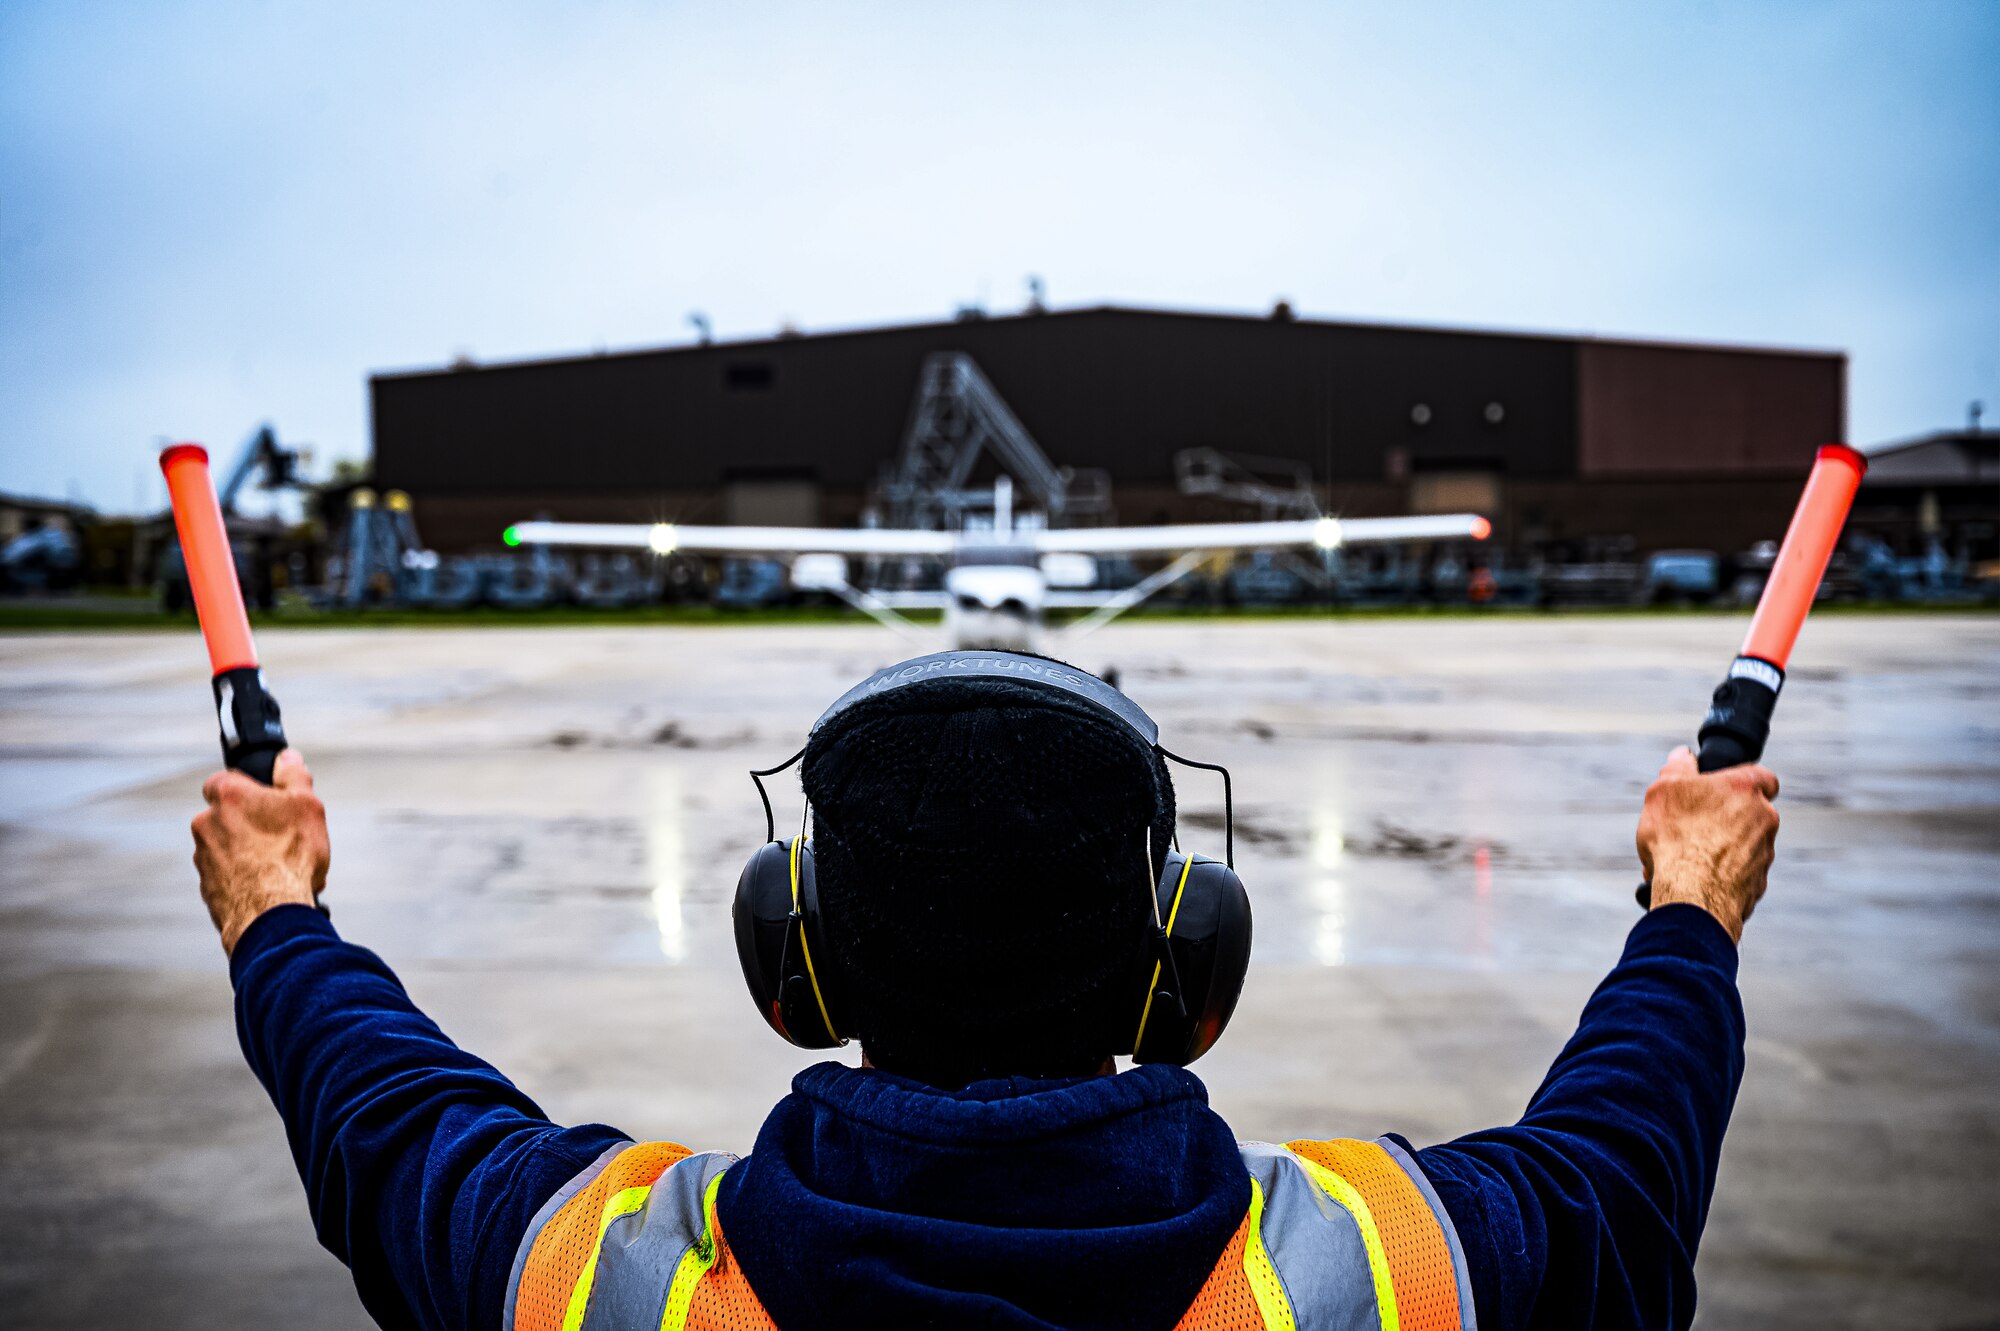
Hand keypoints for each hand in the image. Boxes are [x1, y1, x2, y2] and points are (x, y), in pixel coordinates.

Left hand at [192, 749, 329, 953]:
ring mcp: (203, 858)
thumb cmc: (291, 856)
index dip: (247, 788)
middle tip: (283, 836)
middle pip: (227, 815)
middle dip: (251, 823)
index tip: (267, 799)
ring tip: (282, 867)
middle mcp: (206, 824)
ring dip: (248, 852)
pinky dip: (244, 878)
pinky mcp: (207, 888)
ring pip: (227, 847)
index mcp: (228, 797)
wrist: (272, 913)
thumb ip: (294, 776)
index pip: (224, 780)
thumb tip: (287, 759)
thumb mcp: (307, 805)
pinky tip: (271, 886)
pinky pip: (226, 875)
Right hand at [1636, 746, 1778, 943]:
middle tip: (1688, 828)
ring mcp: (1764, 855)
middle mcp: (1764, 820)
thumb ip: (1676, 768)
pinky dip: (1719, 876)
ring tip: (1681, 860)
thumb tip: (1682, 756)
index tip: (1723, 788)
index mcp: (1745, 789)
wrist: (1692, 895)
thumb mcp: (1664, 791)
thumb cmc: (1678, 838)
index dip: (1743, 780)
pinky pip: (1738, 875)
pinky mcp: (1757, 886)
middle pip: (1748, 813)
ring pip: (1741, 846)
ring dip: (1717, 849)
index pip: (1762, 776)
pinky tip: (1691, 880)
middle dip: (1721, 819)